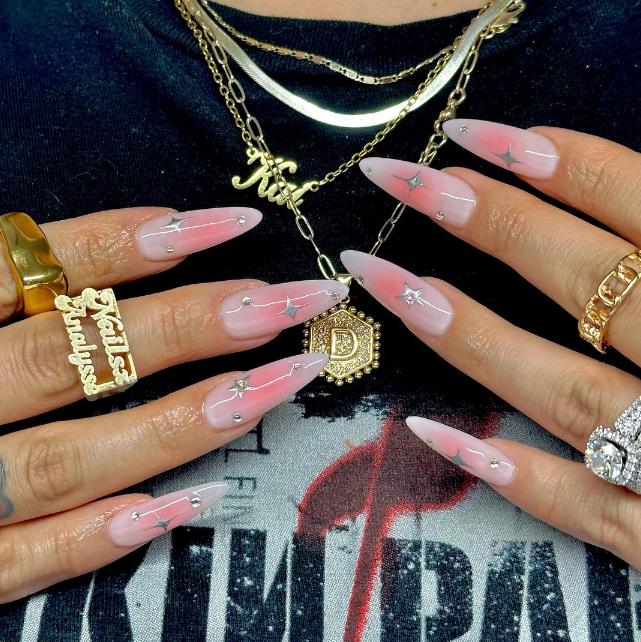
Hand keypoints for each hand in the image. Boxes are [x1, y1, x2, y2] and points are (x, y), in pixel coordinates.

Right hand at [0, 205, 345, 601]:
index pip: (34, 267)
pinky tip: (189, 506)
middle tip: (296, 299)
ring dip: (180, 422)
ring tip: (276, 384)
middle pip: (75, 354)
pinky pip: (16, 564)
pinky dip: (97, 539)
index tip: (230, 224)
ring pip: (65, 457)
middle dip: (195, 323)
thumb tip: (133, 239)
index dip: (130, 244)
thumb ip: (6, 286)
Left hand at [345, 119, 640, 567]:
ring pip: (565, 386)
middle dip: (491, 224)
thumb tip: (595, 183)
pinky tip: (430, 429)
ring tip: (385, 280)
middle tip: (399, 181)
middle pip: (590, 283)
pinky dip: (510, 470)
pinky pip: (582, 506)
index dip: (560, 165)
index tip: (475, 136)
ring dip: (467, 333)